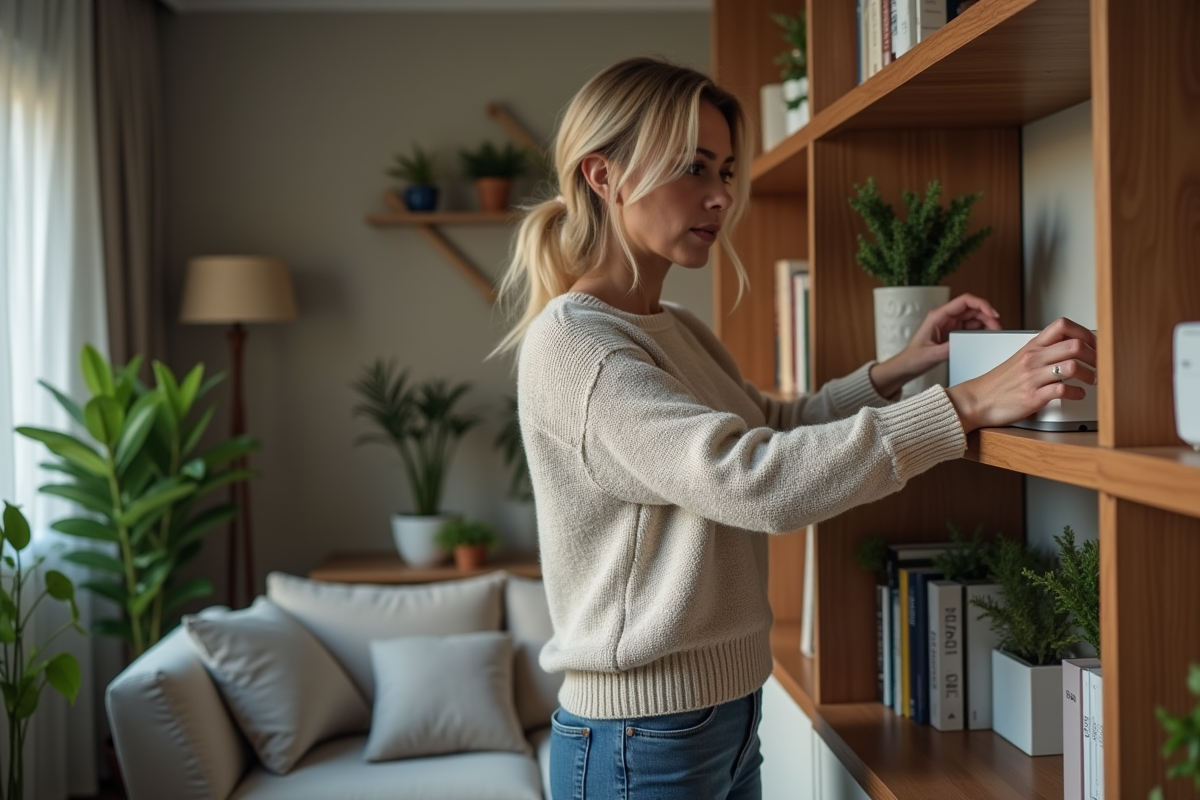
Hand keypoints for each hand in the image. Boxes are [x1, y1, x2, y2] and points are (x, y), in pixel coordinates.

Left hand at [870, 293, 1001, 397]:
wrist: (906, 367)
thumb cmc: (913, 358)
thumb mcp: (932, 355)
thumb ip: (949, 348)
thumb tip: (968, 343)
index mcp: (938, 315)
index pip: (964, 301)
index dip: (981, 304)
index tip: (993, 314)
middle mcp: (945, 317)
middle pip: (972, 309)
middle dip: (987, 316)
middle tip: (998, 329)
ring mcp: (949, 324)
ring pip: (974, 318)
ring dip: (986, 324)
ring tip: (994, 334)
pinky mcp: (952, 333)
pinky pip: (971, 328)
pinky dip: (981, 331)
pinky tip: (986, 337)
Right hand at [945, 317, 1097, 432]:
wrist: (976, 401)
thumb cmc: (999, 383)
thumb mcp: (1020, 359)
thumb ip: (1043, 352)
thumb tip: (1069, 347)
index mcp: (1031, 346)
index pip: (1062, 325)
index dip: (1085, 332)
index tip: (1094, 343)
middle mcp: (1033, 359)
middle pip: (1074, 345)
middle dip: (1095, 356)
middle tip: (1099, 364)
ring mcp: (1032, 378)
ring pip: (1071, 367)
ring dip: (1089, 375)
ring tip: (1091, 380)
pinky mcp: (1032, 397)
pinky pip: (1063, 391)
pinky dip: (1077, 394)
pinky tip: (1077, 395)